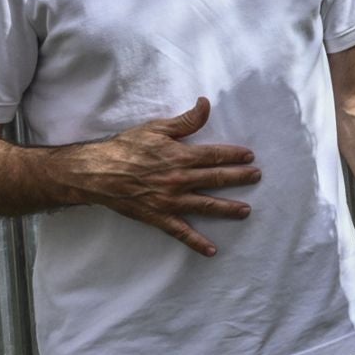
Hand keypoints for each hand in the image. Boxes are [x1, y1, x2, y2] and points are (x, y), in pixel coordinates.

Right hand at [58, 97, 260, 255]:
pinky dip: (197, 243)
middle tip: (256, 178)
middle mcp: (180, 180)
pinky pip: (181, 232)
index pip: (215, 155)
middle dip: (239, 178)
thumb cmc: (126, 147)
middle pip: (217, 179)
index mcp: (181, 157)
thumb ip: (185, 120)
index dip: (234, 155)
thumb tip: (206, 103)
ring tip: (245, 211)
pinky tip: (212, 250)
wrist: (97, 173)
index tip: (249, 156)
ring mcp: (171, 201)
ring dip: (228, 209)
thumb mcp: (156, 128)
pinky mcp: (159, 217)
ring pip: (206, 206)